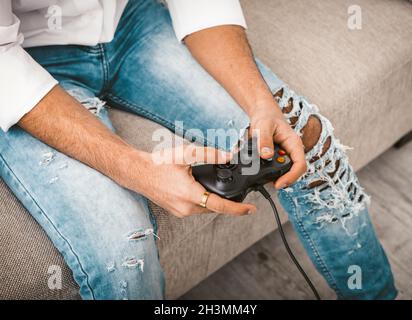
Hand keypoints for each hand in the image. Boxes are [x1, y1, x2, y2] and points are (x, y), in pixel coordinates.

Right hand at [138, 145, 256, 217]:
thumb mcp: (186, 154)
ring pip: (204, 208)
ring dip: (212, 199)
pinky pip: (195, 208)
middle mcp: (186, 208)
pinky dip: (202, 200)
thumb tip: (228, 155)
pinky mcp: (176, 211)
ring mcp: (180, 212)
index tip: (251, 210)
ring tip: (212, 185)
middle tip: (232, 189)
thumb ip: (209, 154)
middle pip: (214, 207)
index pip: (220, 206)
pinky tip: (200, 188)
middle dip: (225, 199)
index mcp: (190, 195)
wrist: (138, 172)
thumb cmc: (159, 163)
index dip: (238, 209)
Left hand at [250, 105, 306, 188]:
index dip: (291, 177)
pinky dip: (255, 167)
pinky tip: (247, 162)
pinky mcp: (271, 160)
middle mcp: (289, 153)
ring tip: (250, 167)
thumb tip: (266, 155)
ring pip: (275, 172)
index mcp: (293, 144)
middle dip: (274, 177)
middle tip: (260, 178)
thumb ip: (264, 140)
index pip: (300, 165)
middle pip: (287, 172)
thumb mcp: (264, 126)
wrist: (262, 115)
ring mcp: (280, 157)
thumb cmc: (267, 117)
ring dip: (262, 173)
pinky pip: (265, 168)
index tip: (279, 184)